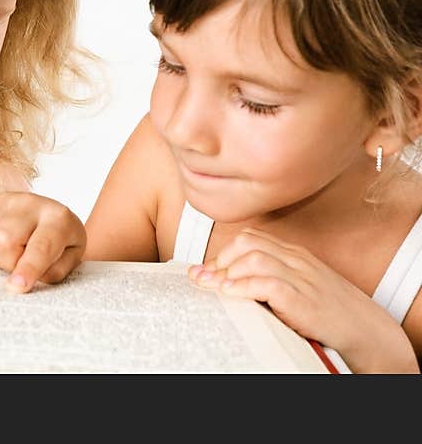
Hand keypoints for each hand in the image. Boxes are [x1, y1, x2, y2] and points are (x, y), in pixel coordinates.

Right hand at [0, 192, 85, 292]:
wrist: (51, 217)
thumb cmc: (61, 243)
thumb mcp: (68, 262)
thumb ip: (50, 274)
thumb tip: (20, 280)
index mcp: (58, 220)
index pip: (41, 247)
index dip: (28, 268)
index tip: (17, 286)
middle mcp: (30, 204)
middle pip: (3, 240)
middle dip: (6, 263)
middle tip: (17, 263)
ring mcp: (5, 200)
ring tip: (7, 252)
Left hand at [190, 227, 418, 372]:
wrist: (366, 331)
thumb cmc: (327, 312)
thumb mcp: (297, 287)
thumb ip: (266, 280)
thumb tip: (223, 281)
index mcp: (294, 253)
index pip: (250, 238)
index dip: (222, 252)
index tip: (203, 270)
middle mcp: (296, 260)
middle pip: (247, 242)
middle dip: (219, 259)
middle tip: (203, 279)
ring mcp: (301, 277)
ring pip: (253, 258)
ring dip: (226, 272)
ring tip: (212, 287)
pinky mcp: (302, 298)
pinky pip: (267, 283)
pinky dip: (243, 286)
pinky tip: (229, 294)